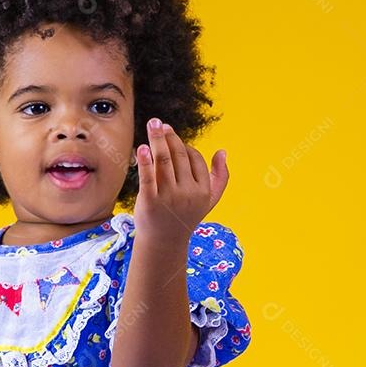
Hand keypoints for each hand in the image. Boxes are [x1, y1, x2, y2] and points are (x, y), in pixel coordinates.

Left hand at [134, 117, 228, 243]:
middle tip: (159, 124)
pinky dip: (145, 160)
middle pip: (178, 155)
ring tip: (152, 124)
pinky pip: (148, 176)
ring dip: (157, 139)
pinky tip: (142, 147)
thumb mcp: (209, 200)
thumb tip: (223, 151)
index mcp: (202, 190)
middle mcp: (187, 193)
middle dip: (169, 136)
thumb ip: (221, 177)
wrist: (164, 243)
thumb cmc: (186, 217)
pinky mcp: (150, 202)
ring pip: (163, 160)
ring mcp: (168, 197)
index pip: (194, 158)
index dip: (183, 145)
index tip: (171, 137)